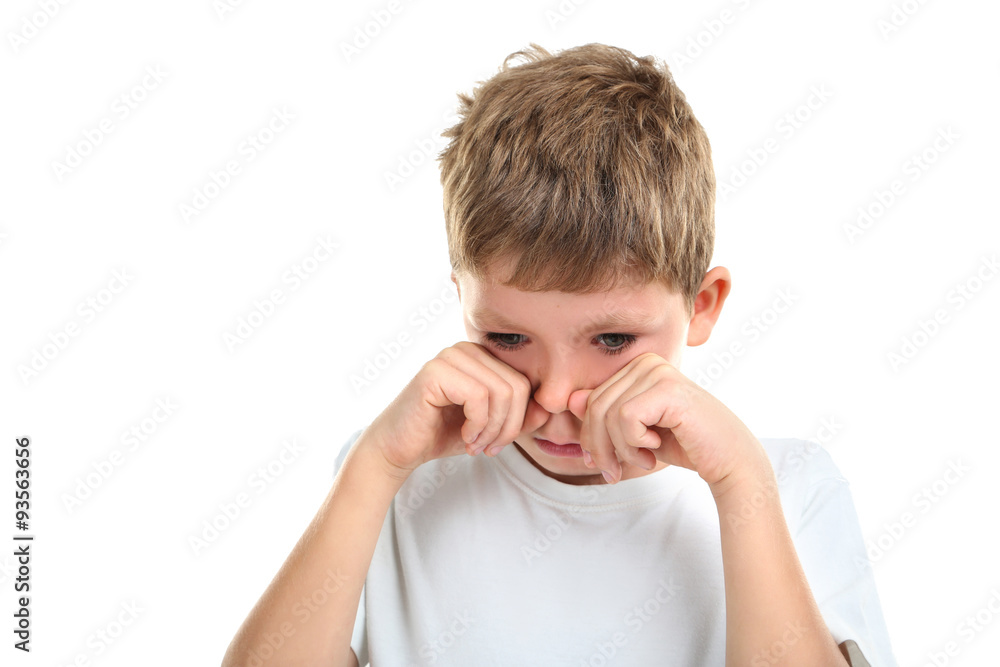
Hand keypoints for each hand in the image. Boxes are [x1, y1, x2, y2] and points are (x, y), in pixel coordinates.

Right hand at [359, 341, 547, 480]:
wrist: (399, 449)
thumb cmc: (442, 434)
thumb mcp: (490, 427)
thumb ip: (520, 417)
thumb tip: (548, 408)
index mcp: (481, 357)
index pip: (524, 383)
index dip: (520, 420)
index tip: (498, 443)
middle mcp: (466, 350)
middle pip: (518, 387)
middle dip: (508, 427)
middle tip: (489, 448)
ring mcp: (450, 357)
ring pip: (502, 392)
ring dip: (493, 429)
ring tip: (476, 445)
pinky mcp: (435, 371)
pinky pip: (479, 397)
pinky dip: (477, 426)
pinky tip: (464, 437)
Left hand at [567, 352, 769, 490]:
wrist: (727, 460)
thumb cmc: (682, 444)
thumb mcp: (633, 432)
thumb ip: (605, 416)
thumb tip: (570, 399)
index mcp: (637, 367)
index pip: (591, 400)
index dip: (590, 437)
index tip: (604, 464)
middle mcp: (647, 362)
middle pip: (595, 406)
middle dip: (600, 446)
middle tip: (615, 472)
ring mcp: (658, 372)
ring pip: (607, 413)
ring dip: (621, 448)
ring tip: (644, 459)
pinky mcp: (667, 388)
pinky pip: (625, 417)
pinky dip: (634, 442)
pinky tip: (656, 447)